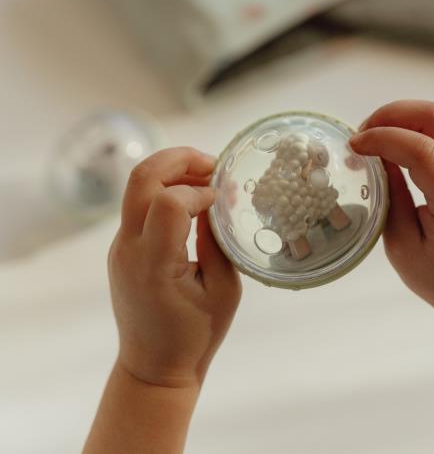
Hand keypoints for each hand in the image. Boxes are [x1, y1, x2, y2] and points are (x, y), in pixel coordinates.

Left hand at [108, 147, 240, 387]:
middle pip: (141, 178)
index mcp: (154, 265)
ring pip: (137, 185)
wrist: (153, 366)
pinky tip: (190, 198)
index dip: (199, 192)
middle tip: (212, 163)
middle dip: (178, 158)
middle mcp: (129, 249)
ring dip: (171, 170)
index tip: (221, 201)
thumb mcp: (223, 291)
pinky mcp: (121, 247)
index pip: (168, 202)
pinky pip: (139, 204)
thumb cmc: (195, 335)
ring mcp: (120, 246)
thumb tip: (214, 201)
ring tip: (205, 177)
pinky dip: (165, 189)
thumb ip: (217, 241)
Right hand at [350, 101, 433, 327]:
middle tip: (361, 133)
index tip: (354, 146)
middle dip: (392, 114)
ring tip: (371, 140)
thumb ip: (390, 196)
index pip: (423, 150)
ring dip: (400, 119)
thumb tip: (376, 157)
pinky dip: (410, 132)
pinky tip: (389, 149)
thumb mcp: (402, 244)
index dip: (383, 138)